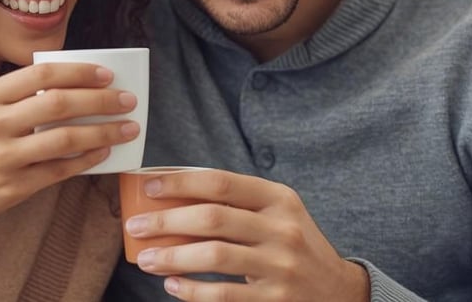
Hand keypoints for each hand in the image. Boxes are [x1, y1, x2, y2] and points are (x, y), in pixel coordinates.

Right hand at [0, 62, 138, 231]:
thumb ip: (15, 98)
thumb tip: (71, 89)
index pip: (42, 74)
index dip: (79, 72)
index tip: (106, 74)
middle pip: (60, 103)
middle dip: (101, 100)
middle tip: (127, 100)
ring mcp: (4, 157)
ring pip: (66, 138)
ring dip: (104, 132)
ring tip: (127, 128)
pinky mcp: (13, 187)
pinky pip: (60, 170)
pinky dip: (87, 160)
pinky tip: (104, 153)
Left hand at [125, 170, 369, 301]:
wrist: (337, 290)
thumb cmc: (292, 245)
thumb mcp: (277, 214)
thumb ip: (238, 204)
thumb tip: (172, 196)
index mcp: (279, 199)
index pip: (223, 183)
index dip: (182, 182)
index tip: (150, 187)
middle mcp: (283, 229)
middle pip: (213, 218)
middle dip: (165, 221)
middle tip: (135, 226)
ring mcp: (280, 266)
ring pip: (214, 256)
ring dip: (172, 257)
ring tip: (147, 259)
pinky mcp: (274, 300)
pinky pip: (223, 295)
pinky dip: (192, 291)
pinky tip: (173, 286)